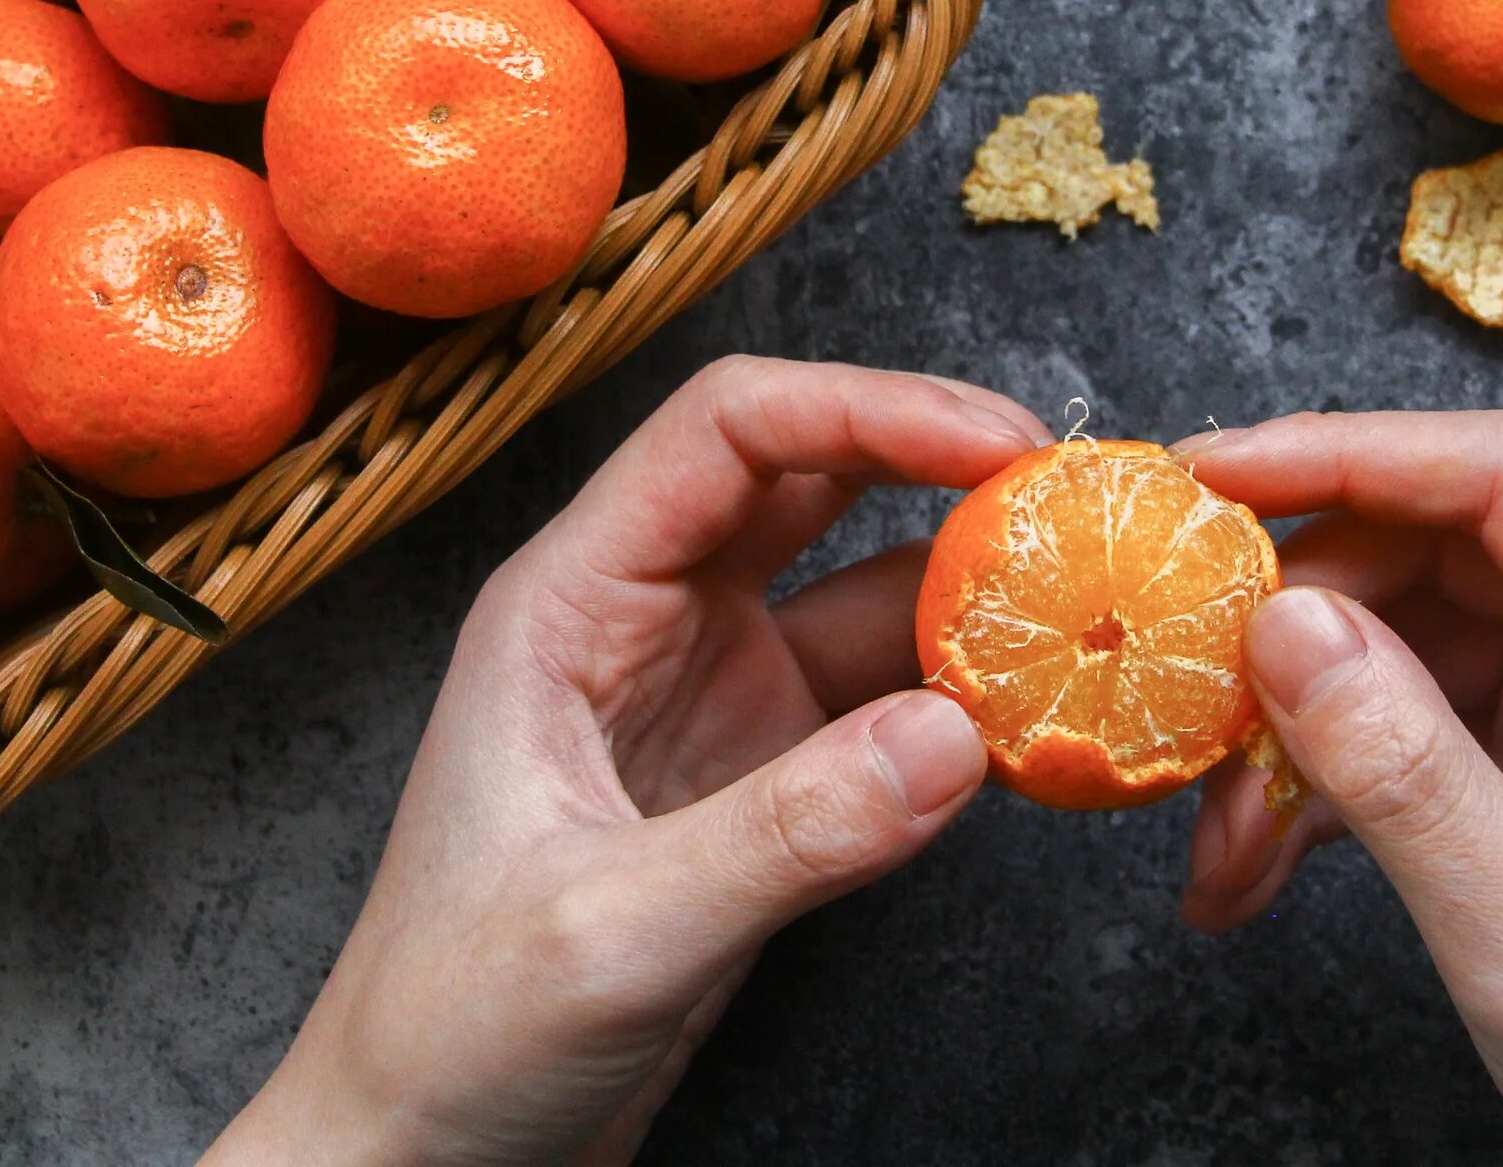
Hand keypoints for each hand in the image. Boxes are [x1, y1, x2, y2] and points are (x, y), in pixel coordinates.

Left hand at [203, 357, 1045, 1166]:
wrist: (417, 1158)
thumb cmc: (448, 1034)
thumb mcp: (612, 934)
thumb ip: (786, 835)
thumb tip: (958, 734)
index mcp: (570, 603)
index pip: (728, 434)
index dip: (869, 409)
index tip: (1000, 443)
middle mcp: (644, 623)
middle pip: (811, 481)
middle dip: (942, 471)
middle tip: (1075, 500)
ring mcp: (709, 699)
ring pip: (862, 592)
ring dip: (968, 594)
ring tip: (1085, 607)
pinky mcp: (759, 783)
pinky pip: (881, 704)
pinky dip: (963, 700)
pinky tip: (1035, 716)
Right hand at [1178, 412, 1502, 1166]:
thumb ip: (1408, 778)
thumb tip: (1280, 621)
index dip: (1349, 453)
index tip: (1204, 478)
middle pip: (1448, 552)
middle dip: (1302, 621)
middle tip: (1180, 691)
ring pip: (1417, 643)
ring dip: (1300, 727)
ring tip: (1219, 840)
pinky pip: (1424, 730)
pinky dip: (1332, 788)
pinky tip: (1257, 866)